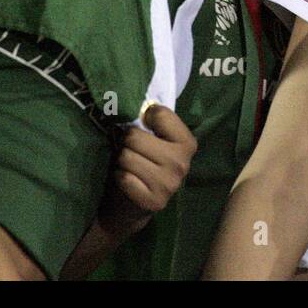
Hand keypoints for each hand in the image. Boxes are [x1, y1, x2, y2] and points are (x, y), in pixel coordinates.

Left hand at [99, 104, 197, 237]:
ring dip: (121, 161)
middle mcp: (183, 163)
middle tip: (131, 151)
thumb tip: (135, 101)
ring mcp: (170, 184)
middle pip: (135, 137)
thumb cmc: (142, 162)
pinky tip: (127, 181)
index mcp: (187, 143)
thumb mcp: (153, 139)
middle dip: (126, 142)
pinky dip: (120, 177)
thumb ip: (151, 122)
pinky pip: (124, 178)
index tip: (143, 127)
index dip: (145, 118)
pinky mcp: (154, 201)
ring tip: (128, 166)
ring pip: (127, 157)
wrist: (134, 205)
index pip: (160, 114)